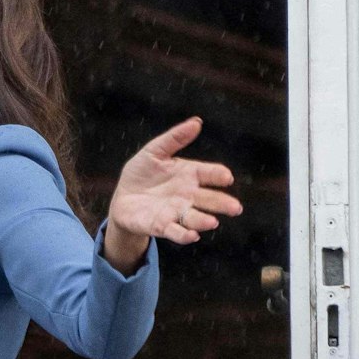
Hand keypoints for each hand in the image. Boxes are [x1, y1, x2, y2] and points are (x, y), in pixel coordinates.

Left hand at [102, 117, 243, 269]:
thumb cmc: (142, 173)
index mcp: (189, 175)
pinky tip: (191, 236)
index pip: (209, 173)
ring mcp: (176, 212)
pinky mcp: (161, 225)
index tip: (226, 176)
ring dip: (203, 220)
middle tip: (235, 208)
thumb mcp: (154, 151)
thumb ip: (174, 138)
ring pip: (194, 218)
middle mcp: (188, 195)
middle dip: (222, 203)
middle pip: (209, 199)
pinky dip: (183, 235)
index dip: (218, 175)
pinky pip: (175, 231)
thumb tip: (197, 122)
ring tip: (211, 222)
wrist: (123, 198)